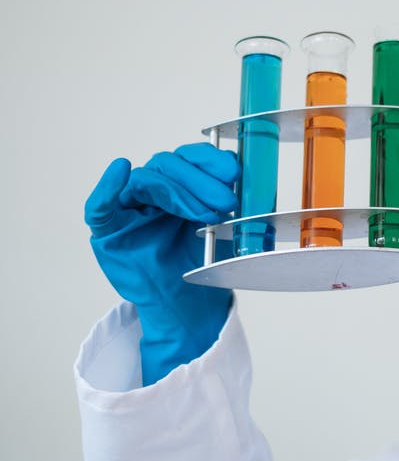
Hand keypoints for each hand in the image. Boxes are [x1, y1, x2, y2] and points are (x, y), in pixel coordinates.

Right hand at [85, 144, 239, 384]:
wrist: (185, 302)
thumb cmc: (197, 263)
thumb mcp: (218, 224)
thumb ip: (220, 196)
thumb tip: (236, 170)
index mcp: (177, 184)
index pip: (188, 157)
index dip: (209, 160)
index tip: (233, 172)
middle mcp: (151, 191)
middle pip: (167, 165)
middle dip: (200, 181)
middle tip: (226, 201)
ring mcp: (128, 209)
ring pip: (145, 181)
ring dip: (178, 192)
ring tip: (206, 214)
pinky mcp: (107, 231)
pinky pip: (99, 207)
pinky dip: (107, 187)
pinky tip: (121, 170)